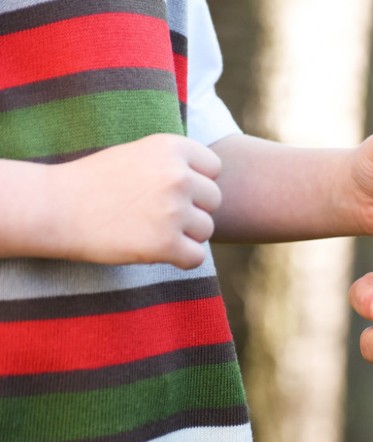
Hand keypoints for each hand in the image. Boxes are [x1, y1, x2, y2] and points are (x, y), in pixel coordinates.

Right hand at [55, 134, 221, 268]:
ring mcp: (173, 210)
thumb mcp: (139, 154)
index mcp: (172, 148)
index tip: (169, 190)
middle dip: (193, 210)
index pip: (214, 168)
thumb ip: (175, 163)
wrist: (55, 208)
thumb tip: (211, 182)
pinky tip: (157, 251)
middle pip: (213, 200)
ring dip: (186, 235)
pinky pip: (197, 257)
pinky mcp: (165, 244)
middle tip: (159, 214)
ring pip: (207, 229)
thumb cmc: (96, 182)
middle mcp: (178, 176)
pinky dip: (181, 259)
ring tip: (153, 230)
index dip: (196, 182)